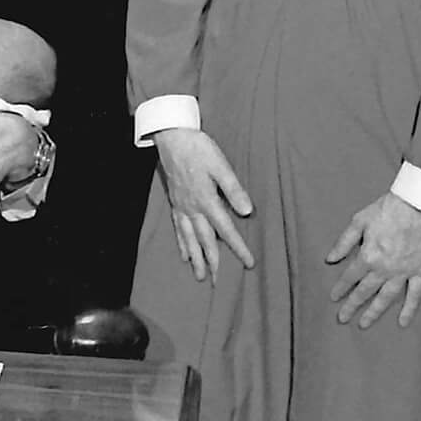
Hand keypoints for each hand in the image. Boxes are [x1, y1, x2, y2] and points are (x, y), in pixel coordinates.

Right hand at [151, 127, 254, 281]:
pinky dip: (181, 243)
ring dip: (195, 258)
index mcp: (206, 200)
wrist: (172, 137)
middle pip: (205, 240)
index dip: (238, 247)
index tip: (248, 263)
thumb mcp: (220, 165)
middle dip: (213, 262)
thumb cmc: (198, 149)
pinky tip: (184, 254)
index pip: (226, 230)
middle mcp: (193, 208)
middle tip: (218, 283)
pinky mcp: (175, 202)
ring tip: (199, 276)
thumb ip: (233, 189)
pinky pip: (178, 228)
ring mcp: (182, 206)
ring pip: (189, 238)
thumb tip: (247, 212)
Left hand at [325, 192, 420, 327]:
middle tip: (342, 319)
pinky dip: (409, 309)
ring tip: (364, 325)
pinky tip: (403, 323)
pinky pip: (415, 294)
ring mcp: (403, 272)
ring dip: (374, 312)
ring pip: (387, 297)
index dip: (340, 288)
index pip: (350, 277)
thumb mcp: (359, 221)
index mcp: (368, 256)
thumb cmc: (387, 209)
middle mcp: (384, 269)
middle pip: (365, 291)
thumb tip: (330, 259)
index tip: (333, 298)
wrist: (419, 204)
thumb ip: (344, 242)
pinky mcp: (420, 271)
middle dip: (352, 306)